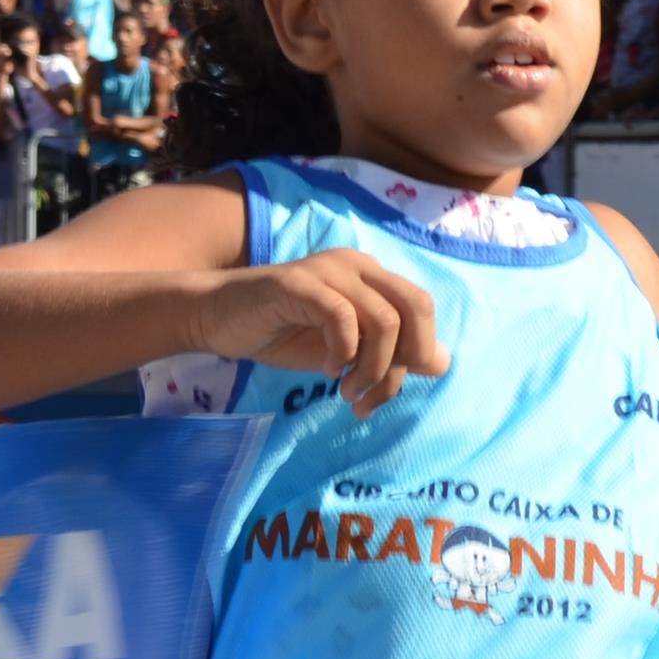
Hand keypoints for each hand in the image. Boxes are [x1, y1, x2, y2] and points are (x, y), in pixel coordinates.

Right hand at [188, 249, 446, 414]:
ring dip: (372, 367)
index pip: (421, 309)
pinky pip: (342, 317)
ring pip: (384, 319)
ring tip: (346, 389)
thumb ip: (389, 353)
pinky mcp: (298, 283)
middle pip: (416, 307)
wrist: (217, 317)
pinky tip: (325, 370)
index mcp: (371, 277)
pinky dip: (342, 352)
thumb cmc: (280, 332)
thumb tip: (442, 362)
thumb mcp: (344, 351)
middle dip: (405, 359)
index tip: (381, 392)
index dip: (417, 354)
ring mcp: (328, 270)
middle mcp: (357, 266)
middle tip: (371, 392)